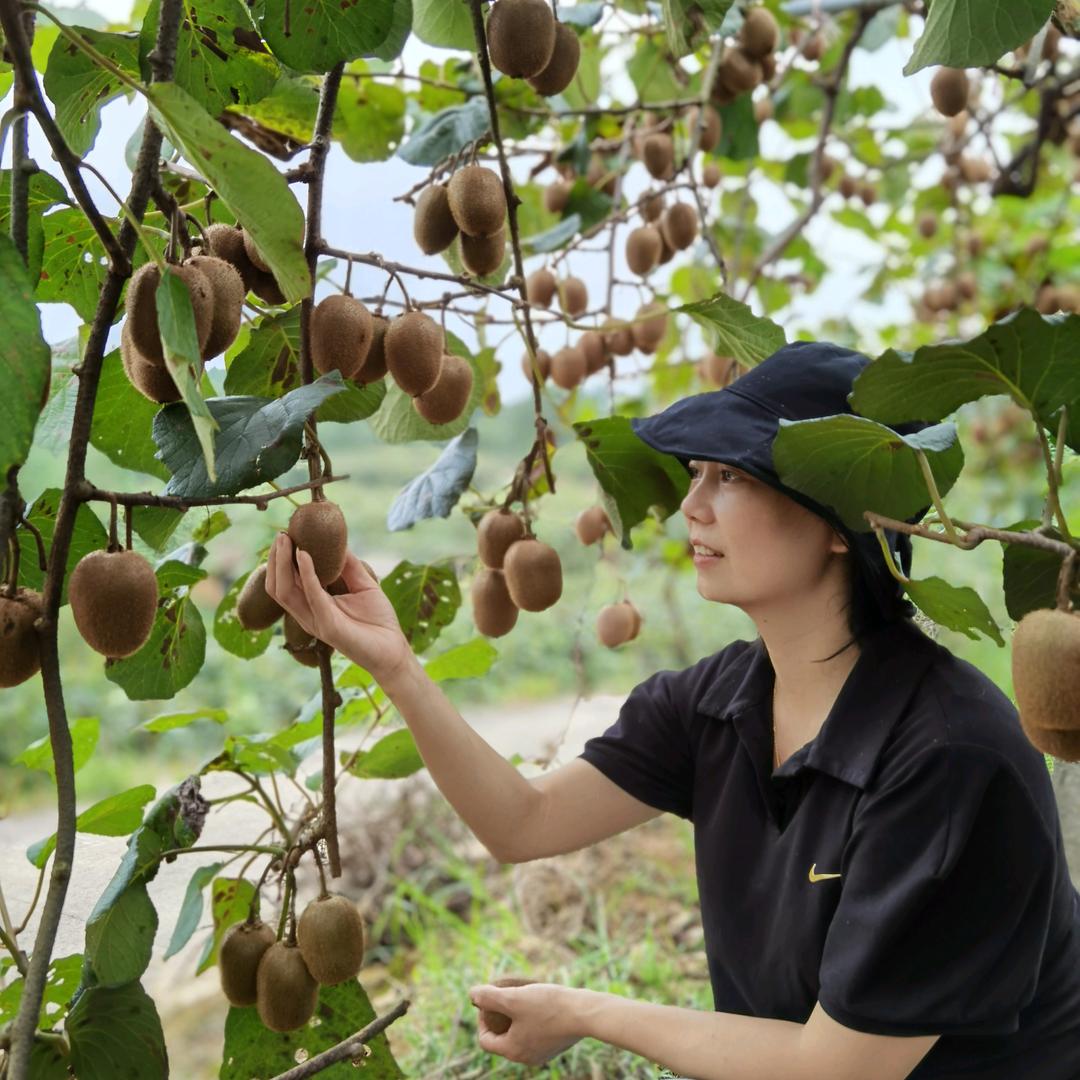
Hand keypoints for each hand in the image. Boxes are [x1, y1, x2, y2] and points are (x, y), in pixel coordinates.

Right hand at [264, 533, 410, 681]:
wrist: (393, 649)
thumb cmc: (378, 620)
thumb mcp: (363, 584)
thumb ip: (349, 565)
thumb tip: (339, 542)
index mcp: (313, 606)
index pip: (287, 582)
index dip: (281, 560)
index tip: (284, 536)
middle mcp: (308, 614)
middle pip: (278, 586)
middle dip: (276, 559)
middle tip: (280, 535)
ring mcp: (315, 621)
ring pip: (285, 591)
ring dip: (283, 564)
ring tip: (286, 540)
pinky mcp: (328, 626)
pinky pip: (312, 596)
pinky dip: (306, 574)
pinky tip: (305, 555)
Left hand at [468, 982, 584, 1066]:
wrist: (585, 1014)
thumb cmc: (548, 1006)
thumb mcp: (514, 998)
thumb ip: (489, 997)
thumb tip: (471, 994)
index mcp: (512, 1050)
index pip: (486, 1040)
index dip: (482, 1019)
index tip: (490, 999)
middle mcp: (526, 1058)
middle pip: (502, 1038)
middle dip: (499, 1016)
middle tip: (505, 996)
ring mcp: (542, 1054)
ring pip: (520, 1035)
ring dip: (516, 1017)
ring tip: (522, 996)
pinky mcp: (555, 1046)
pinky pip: (536, 1033)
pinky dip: (532, 1019)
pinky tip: (540, 1002)